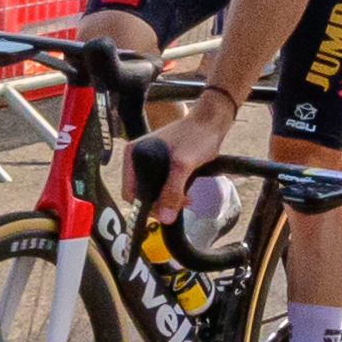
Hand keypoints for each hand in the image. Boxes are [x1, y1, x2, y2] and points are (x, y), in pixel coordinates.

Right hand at [145, 98, 231, 224]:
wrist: (211, 122)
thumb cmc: (196, 137)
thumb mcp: (183, 165)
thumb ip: (173, 191)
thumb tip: (164, 218)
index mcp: (133, 155)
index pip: (130, 192)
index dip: (146, 204)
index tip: (165, 209)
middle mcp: (137, 159)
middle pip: (141, 194)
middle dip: (160, 203)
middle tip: (180, 203)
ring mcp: (149, 162)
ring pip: (153, 192)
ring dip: (168, 200)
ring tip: (186, 198)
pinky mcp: (162, 165)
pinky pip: (162, 186)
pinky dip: (172, 193)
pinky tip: (186, 193)